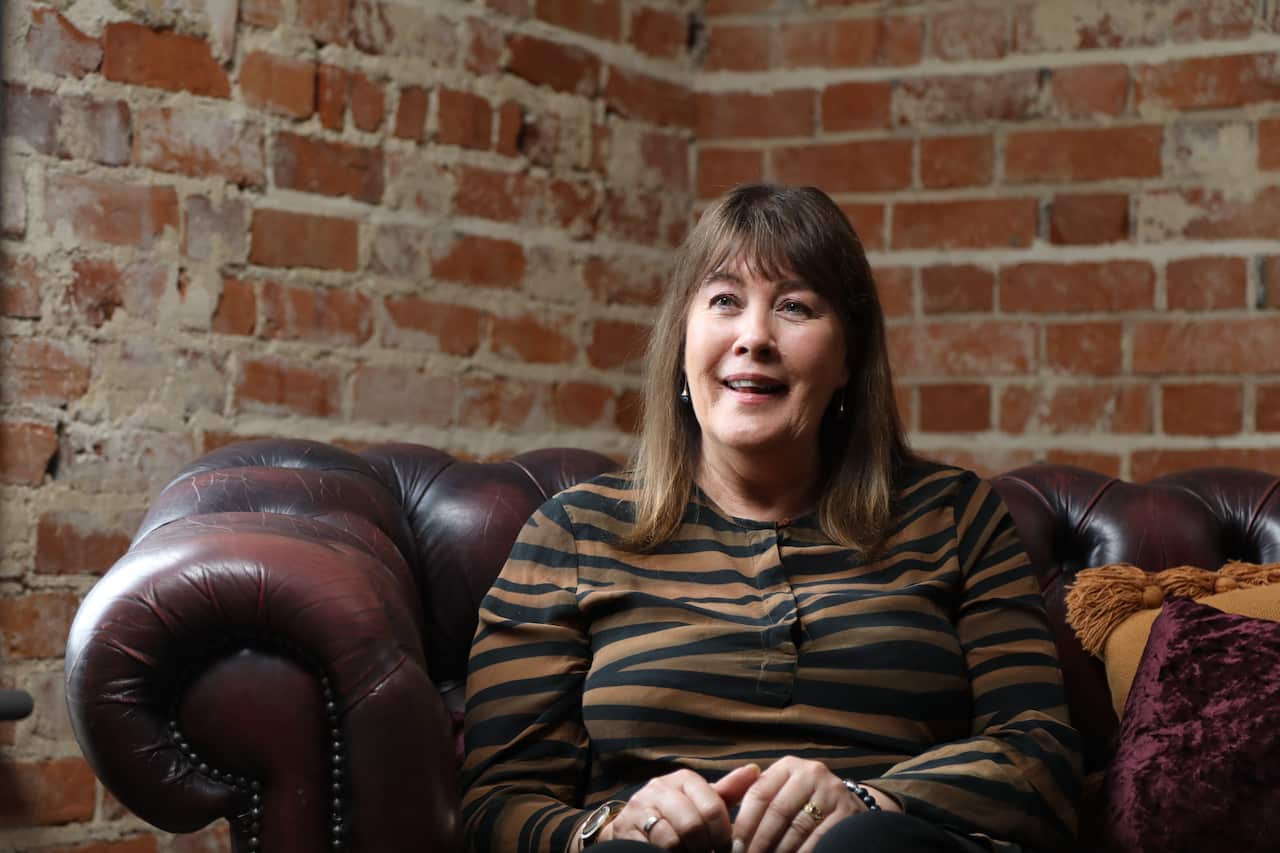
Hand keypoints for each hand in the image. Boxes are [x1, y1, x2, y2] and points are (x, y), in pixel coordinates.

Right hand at [599, 764, 759, 850]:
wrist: (633, 825)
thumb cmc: (677, 813)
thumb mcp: (701, 801)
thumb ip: (728, 791)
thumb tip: (755, 770)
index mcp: (683, 778)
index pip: (712, 806)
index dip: (723, 834)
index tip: (727, 848)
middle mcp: (659, 788)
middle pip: (692, 825)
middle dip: (705, 847)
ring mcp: (640, 808)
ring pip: (673, 839)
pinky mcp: (626, 828)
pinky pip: (654, 847)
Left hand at [731, 757, 864, 852]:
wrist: (846, 808)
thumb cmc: (801, 804)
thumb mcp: (779, 793)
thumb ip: (753, 797)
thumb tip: (720, 813)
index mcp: (789, 766)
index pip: (758, 794)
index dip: (744, 824)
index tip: (733, 848)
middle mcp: (811, 773)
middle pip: (777, 812)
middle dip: (759, 842)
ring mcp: (832, 792)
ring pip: (797, 829)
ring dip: (778, 852)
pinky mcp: (848, 813)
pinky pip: (819, 839)